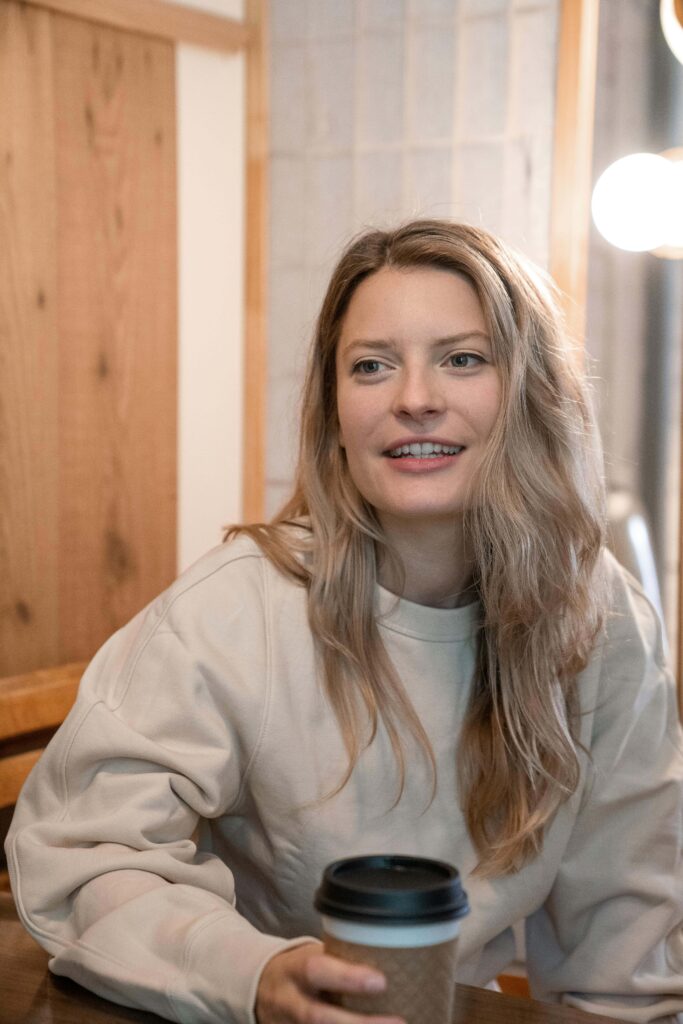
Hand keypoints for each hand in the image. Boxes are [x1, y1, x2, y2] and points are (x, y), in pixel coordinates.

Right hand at [255, 941, 404, 1023]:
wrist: (258, 988)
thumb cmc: (298, 968)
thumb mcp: (311, 955)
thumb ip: (340, 960)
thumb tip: (388, 957)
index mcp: (294, 970)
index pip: (318, 971)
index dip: (347, 978)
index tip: (380, 982)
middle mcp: (289, 1003)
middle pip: (318, 1017)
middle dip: (358, 1023)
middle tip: (399, 1022)